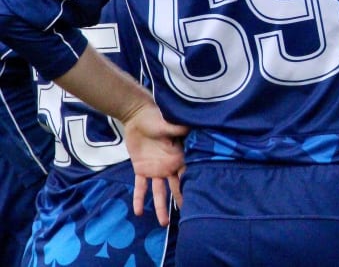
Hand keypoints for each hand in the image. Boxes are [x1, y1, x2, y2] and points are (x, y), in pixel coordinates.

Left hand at [123, 103, 187, 226]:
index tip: (199, 200)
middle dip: (181, 200)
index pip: (187, 174)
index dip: (192, 185)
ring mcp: (155, 170)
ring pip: (160, 192)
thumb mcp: (168, 123)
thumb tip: (190, 127)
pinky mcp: (141, 169)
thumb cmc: (156, 118)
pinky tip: (138, 212)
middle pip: (176, 187)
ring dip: (161, 207)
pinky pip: (140, 187)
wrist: (137, 117)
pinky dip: (139, 198)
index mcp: (178, 156)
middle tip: (187, 216)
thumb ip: (176, 129)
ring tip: (164, 224)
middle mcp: (169, 166)